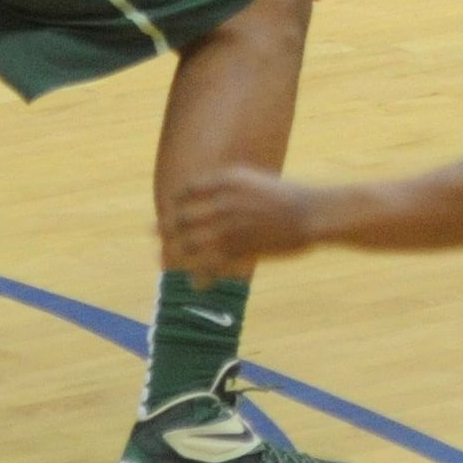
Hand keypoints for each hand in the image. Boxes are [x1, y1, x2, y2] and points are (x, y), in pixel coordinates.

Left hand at [165, 168, 316, 281]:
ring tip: (164, 261)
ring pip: (191, 244)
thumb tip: (206, 190)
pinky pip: (211, 265)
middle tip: (153, 234)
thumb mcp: (252, 179)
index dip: (174, 202)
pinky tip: (194, 282)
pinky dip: (200, 275)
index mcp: (226, 181)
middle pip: (183, 217)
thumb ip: (226, 185)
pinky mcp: (240, 250)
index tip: (168, 209)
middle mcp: (223, 203)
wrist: (310, 212)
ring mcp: (230, 228)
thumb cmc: (284, 194)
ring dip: (175, 253)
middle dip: (165, 228)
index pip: (187, 191)